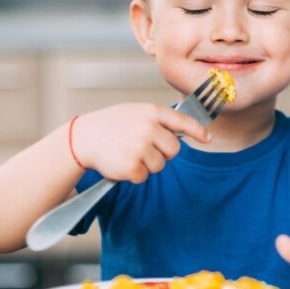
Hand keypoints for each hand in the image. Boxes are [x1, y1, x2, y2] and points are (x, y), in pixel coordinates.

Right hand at [72, 103, 210, 181]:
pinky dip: (134, 174)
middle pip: (174, 150)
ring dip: (146, 164)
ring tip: (128, 152)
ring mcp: (141, 147)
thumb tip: (182, 134)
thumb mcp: (135, 112)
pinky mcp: (132, 165)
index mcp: (151, 112)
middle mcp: (149, 128)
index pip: (182, 121)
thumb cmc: (110, 125)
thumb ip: (158, 120)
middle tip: (143, 148)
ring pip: (160, 166)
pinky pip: (144, 177)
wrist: (82, 137)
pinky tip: (121, 162)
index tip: (207, 138)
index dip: (198, 131)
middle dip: (162, 153)